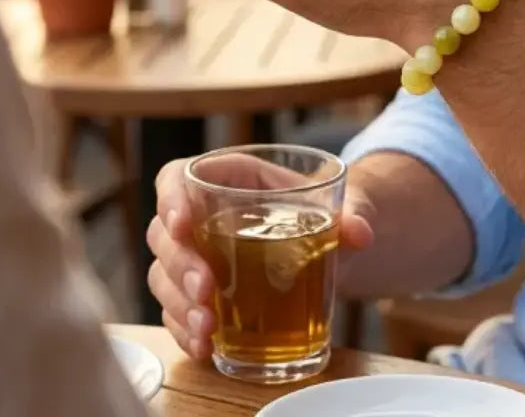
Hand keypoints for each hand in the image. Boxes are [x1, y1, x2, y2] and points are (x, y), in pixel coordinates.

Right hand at [147, 157, 375, 360]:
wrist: (332, 243)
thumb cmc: (324, 209)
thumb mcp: (343, 202)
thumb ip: (353, 212)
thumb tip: (360, 231)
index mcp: (230, 178)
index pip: (179, 176)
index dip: (171, 198)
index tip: (182, 225)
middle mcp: (203, 215)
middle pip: (165, 233)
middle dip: (181, 264)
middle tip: (207, 290)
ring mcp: (196, 256)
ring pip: (163, 275)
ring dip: (179, 303)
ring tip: (209, 328)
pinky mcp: (198, 294)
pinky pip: (175, 310)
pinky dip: (185, 330)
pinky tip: (203, 347)